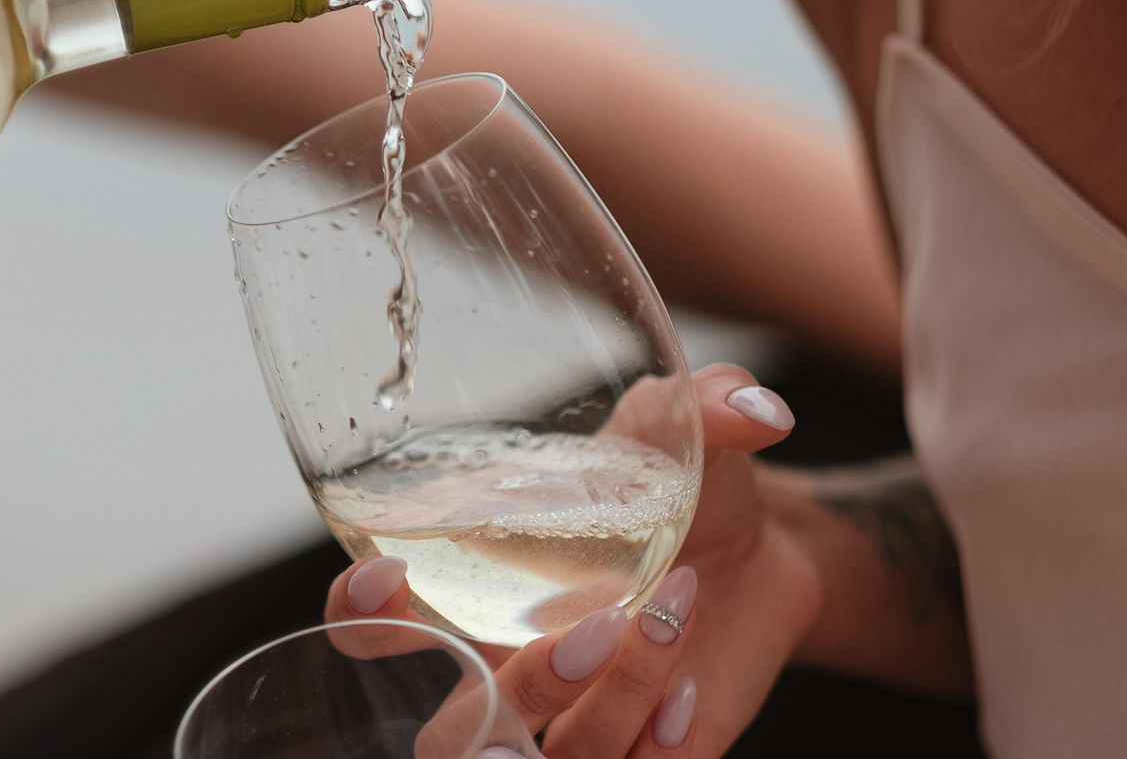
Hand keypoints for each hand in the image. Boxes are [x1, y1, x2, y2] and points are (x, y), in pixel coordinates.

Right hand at [324, 364, 817, 756]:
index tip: (391, 573)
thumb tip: (759, 403)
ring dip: (609, 706)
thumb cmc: (682, 485)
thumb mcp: (679, 434)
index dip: (360, 617)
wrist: (765, 550)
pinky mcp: (641, 751)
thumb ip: (703, 405)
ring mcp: (573, 720)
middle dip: (505, 704)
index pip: (373, 628)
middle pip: (450, 740)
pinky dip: (660, 746)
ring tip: (670, 619)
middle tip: (588, 632)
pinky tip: (691, 692)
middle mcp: (508, 670)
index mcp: (474, 593)